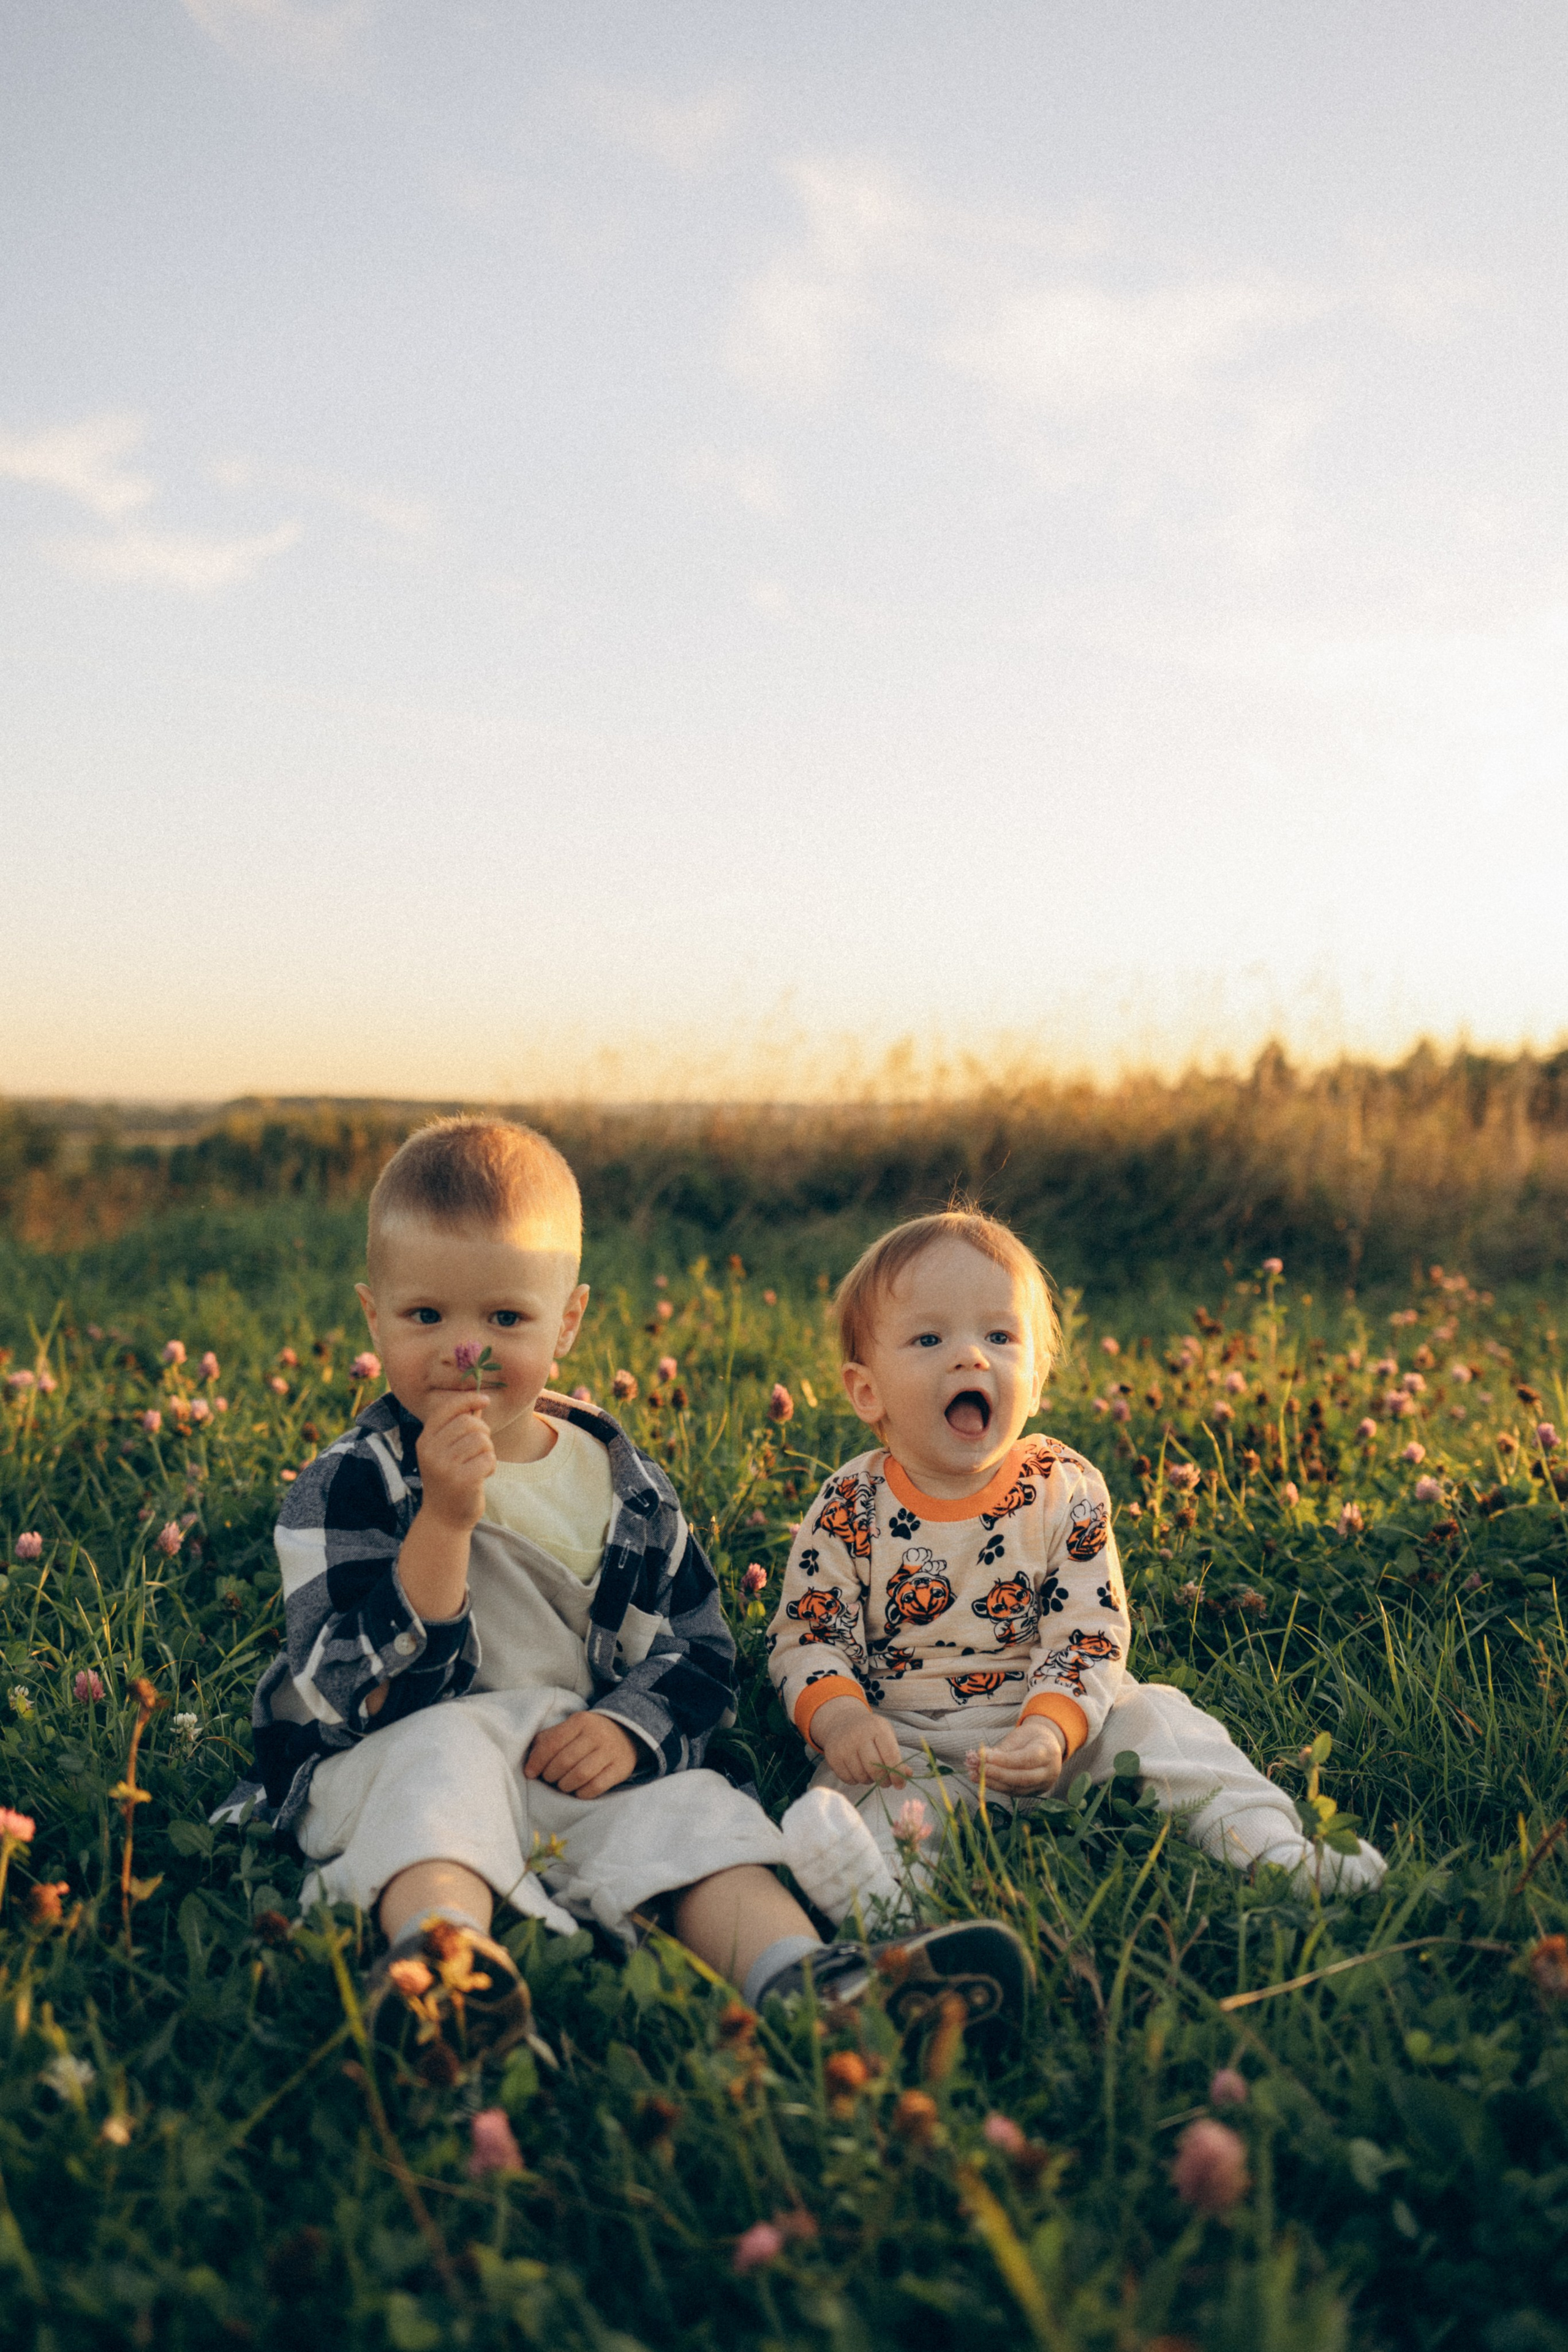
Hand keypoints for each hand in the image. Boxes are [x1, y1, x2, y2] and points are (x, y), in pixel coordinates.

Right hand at [415, 1391, 496, 1530]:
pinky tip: (482, 1476)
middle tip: (481, 1448)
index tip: (485, 1399)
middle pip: (469, 1422)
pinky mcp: (462, 1481)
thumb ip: (459, 1427)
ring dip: (488, 1451)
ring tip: (479, 1464)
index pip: (447, 1409)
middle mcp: (431, 1452)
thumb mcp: (446, 1452)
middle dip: (483, 1432)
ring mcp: (445, 1467)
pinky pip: (488, 1459)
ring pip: (481, 1440)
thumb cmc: (449, 1480)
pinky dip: (491, 1466)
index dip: (468, 1399)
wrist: (443, 1519)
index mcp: (425, 1441)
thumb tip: (478, 1401)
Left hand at [524, 1712, 642, 1797]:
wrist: (627, 1731)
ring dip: (565, 1785)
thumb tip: (530, 1762)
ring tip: (563, 1785)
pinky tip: (578, 1790)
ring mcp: (610, 1751)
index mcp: (580, 1721)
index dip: (537, 1761)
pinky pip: (597, 1786)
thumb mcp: (571, 1728)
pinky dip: (583, 1792)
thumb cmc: (589, 1734)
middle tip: (549, 1779)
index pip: (552, 1743)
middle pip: (565, 1761)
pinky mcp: (620, 1768)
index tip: (530, 1773)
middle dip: (551, 1775)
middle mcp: (596, 1734)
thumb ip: (549, 1739)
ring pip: (581, 1774)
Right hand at [813, 1697, 907, 1787]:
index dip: (897, 1774)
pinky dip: (856, 1780)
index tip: (900, 1784)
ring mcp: (843, 1745)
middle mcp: (859, 1735)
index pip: (891, 1756)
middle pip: (875, 1769)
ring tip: (870, 1772)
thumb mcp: (887, 1736)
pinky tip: (858, 1770)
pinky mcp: (832, 1756)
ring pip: (861, 1776)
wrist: (842, 1721)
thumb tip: (907, 1775)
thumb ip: (897, 1756)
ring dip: (869, 1780)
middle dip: (884, 1780)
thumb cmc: (870, 1732)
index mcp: (877, 1728)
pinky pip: (848, 1779)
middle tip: (886, 1782)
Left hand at [965, 1718, 1066, 1795]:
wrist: (1048, 1746)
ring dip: (992, 1782)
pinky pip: (1013, 1792)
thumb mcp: (1020, 1736)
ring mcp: (1042, 1785)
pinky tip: (981, 1780)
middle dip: (996, 1774)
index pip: (1024, 1760)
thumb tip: (979, 1757)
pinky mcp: (1033, 1793)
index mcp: (1048, 1752)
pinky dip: (996, 1786)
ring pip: (1016, 1788)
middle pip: (1021, 1778)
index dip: (1003, 1760)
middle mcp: (1049, 1772)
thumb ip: (1002, 1749)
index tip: (982, 1756)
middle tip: (976, 1768)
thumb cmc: (1030, 1738)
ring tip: (973, 1774)